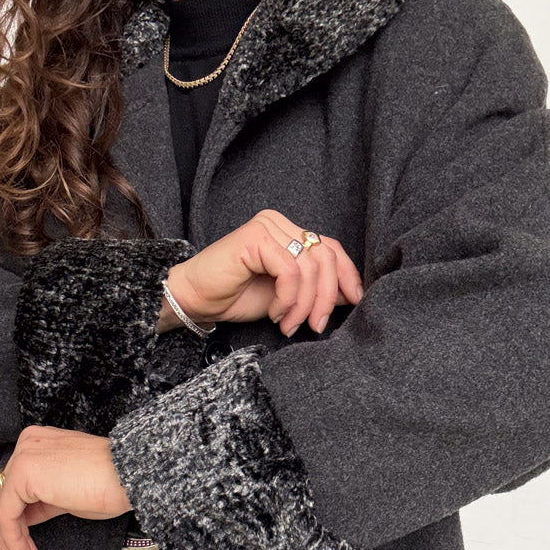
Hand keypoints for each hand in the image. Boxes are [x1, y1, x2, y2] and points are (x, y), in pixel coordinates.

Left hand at [0, 425, 130, 549]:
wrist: (129, 476)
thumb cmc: (112, 483)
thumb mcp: (68, 494)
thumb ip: (44, 500)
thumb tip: (26, 517)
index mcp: (41, 444)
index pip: (16, 484)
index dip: (13, 517)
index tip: (16, 543)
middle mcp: (29, 445)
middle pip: (5, 494)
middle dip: (6, 530)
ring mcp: (25, 456)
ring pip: (4, 505)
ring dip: (10, 539)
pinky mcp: (23, 472)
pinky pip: (8, 513)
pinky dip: (14, 538)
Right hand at [167, 209, 364, 337]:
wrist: (194, 300)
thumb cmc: (234, 297)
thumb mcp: (287, 298)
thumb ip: (315, 290)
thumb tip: (350, 294)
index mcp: (288, 232)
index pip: (331, 247)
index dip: (347, 275)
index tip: (354, 302)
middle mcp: (279, 223)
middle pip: (325, 256)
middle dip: (326, 297)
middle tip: (316, 325)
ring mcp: (267, 227)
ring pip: (310, 266)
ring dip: (305, 304)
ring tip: (291, 324)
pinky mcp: (256, 237)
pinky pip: (290, 271)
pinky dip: (289, 298)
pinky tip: (277, 314)